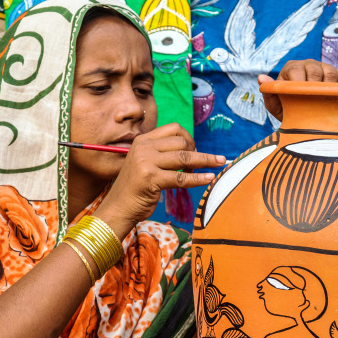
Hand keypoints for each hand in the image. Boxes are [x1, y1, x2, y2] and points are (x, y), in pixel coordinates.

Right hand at [94, 123, 224, 237]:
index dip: (189, 138)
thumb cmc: (136, 189)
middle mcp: (144, 147)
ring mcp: (146, 162)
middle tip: (200, 165)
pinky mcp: (151, 179)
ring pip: (184, 157)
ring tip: (219, 164)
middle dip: (197, 152)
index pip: (174, 129)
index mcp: (143, 140)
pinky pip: (181, 177)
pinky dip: (198, 178)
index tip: (195, 151)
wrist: (117, 208)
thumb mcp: (146, 164)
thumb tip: (192, 150)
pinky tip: (209, 178)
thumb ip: (162, 154)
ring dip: (205, 161)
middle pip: (181, 142)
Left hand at [259, 59, 337, 121]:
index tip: (302, 100)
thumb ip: (269, 92)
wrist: (303, 116)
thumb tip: (261, 78)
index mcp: (292, 68)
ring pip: (331, 73)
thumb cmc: (287, 109)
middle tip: (315, 106)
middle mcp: (308, 64)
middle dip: (316, 89)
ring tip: (326, 104)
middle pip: (316, 70)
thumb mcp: (275, 105)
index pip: (296, 70)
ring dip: (330, 89)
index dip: (300, 85)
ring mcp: (324, 68)